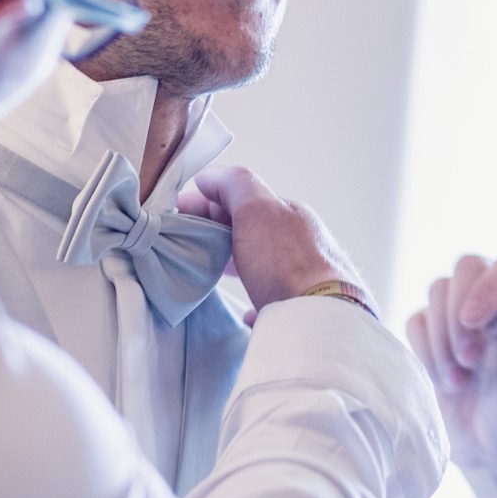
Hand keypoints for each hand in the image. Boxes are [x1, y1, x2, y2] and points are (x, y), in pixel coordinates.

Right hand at [185, 166, 368, 312]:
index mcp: (290, 214)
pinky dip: (257, 302)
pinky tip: (247, 312)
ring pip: (263, 265)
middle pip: (251, 231)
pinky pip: (275, 302)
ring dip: (237, 263)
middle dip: (218, 233)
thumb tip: (210, 176)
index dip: (205, 204)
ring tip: (208, 272)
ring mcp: (304, 278)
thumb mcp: (256, 208)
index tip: (175, 217)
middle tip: (184, 244)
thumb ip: (233, 184)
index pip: (241, 198)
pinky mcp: (301, 311)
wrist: (321, 321)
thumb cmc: (288, 264)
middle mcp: (300, 243)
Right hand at [406, 254, 496, 497]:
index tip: (473, 322)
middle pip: (468, 268)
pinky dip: (426, 352)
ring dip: (444, 338)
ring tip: (461, 378)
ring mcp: (463, 314)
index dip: (487, 287)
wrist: (491, 455)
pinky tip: (448, 383)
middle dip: (459, 312)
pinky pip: (417, 321)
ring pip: (438, 290)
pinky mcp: (433, 334)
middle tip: (469, 359)